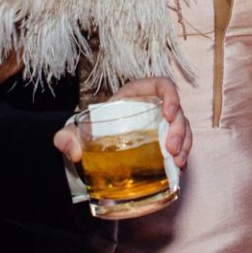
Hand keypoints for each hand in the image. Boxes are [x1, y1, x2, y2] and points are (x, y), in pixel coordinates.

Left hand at [53, 77, 192, 166]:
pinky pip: (181, 144)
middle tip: (171, 149)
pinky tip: (178, 168)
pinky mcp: (163, 144)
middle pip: (176, 110)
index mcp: (134, 96)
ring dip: (185, 143)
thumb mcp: (73, 133)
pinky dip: (183, 154)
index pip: (160, 85)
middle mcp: (151, 108)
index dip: (170, 95)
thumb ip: (66, 138)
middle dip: (179, 129)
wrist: (91, 152)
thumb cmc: (87, 134)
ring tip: (178, 162)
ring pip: (182, 127)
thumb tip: (73, 151)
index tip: (169, 112)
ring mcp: (160, 126)